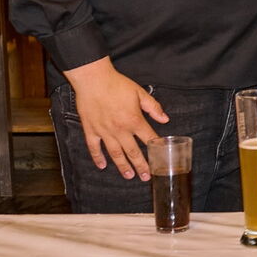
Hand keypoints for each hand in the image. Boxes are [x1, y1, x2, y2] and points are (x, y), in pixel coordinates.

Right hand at [63, 56, 167, 179]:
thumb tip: (165, 119)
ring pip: (115, 153)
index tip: (161, 159)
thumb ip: (153, 107)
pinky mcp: (91, 130)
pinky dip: (98, 157)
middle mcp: (120, 130)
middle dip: (141, 165)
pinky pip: (94, 147)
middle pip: (133, 152)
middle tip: (146, 177)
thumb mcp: (140, 93)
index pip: (148, 138)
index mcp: (134, 120)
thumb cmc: (117, 84)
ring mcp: (104, 132)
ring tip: (129, 175)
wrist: (93, 79)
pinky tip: (102, 165)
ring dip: (123, 166)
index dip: (156, 148)